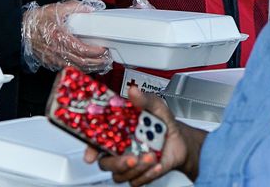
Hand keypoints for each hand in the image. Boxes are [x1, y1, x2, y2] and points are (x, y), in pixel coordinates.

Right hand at [22, 0, 111, 72]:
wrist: (20, 31)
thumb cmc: (36, 21)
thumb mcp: (56, 9)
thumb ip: (75, 8)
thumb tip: (89, 10)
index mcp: (60, 38)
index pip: (82, 50)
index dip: (95, 52)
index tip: (103, 48)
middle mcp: (58, 51)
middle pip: (82, 62)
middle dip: (98, 62)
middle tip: (107, 58)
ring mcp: (55, 59)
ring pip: (77, 67)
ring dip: (91, 67)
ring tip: (101, 63)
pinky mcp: (53, 62)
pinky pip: (70, 67)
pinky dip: (81, 68)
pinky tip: (88, 65)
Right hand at [83, 86, 198, 185]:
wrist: (180, 139)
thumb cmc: (161, 122)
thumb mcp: (155, 107)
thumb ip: (143, 100)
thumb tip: (133, 91)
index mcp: (116, 131)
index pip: (95, 141)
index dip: (90, 149)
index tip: (90, 156)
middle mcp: (119, 149)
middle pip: (105, 163)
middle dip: (117, 164)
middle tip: (132, 158)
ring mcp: (128, 163)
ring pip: (121, 175)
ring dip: (137, 169)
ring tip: (151, 157)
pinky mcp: (140, 174)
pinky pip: (137, 181)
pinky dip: (148, 174)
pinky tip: (157, 164)